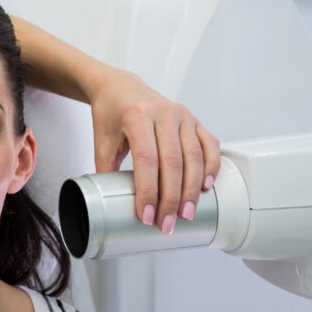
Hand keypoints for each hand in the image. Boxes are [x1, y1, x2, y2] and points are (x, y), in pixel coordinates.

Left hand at [89, 67, 220, 232]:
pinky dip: (210, 166)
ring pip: (193, 157)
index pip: (146, 160)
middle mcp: (163, 113)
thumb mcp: (101, 140)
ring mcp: (182, 116)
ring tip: (186, 213)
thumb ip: (105, 169)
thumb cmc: (110, 114)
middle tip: (168, 223)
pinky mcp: (194, 119)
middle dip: (171, 198)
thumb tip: (110, 202)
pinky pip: (209, 144)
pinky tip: (205, 186)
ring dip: (191, 189)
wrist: (120, 88)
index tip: (147, 215)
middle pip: (172, 162)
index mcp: (137, 117)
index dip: (148, 191)